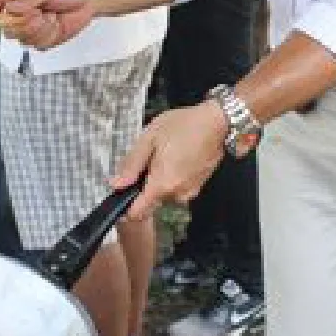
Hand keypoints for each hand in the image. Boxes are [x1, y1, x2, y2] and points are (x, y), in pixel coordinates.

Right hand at [0, 0, 100, 50]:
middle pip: (5, 27)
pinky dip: (49, 36)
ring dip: (38, 30)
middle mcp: (21, 11)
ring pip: (21, 38)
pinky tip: (56, 24)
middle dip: (22, 24)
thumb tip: (10, 8)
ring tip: (51, 17)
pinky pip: (38, 45)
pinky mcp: (43, 38)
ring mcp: (31, 26)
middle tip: (38, 14)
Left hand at [111, 103, 227, 220]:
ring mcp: (189, 191)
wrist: (218, 122)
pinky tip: (177, 156)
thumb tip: (117, 184)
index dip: (125, 207)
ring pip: (163, 193)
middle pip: (150, 201)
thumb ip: (132, 165)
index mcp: (162, 184)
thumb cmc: (184, 125)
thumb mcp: (150, 138)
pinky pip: (176, 187)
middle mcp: (177, 194)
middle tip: (149, 158)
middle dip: (144, 184)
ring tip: (165, 153)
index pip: (137, 213)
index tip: (122, 192)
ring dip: (159, 179)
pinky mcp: (197, 186)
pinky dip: (172, 176)